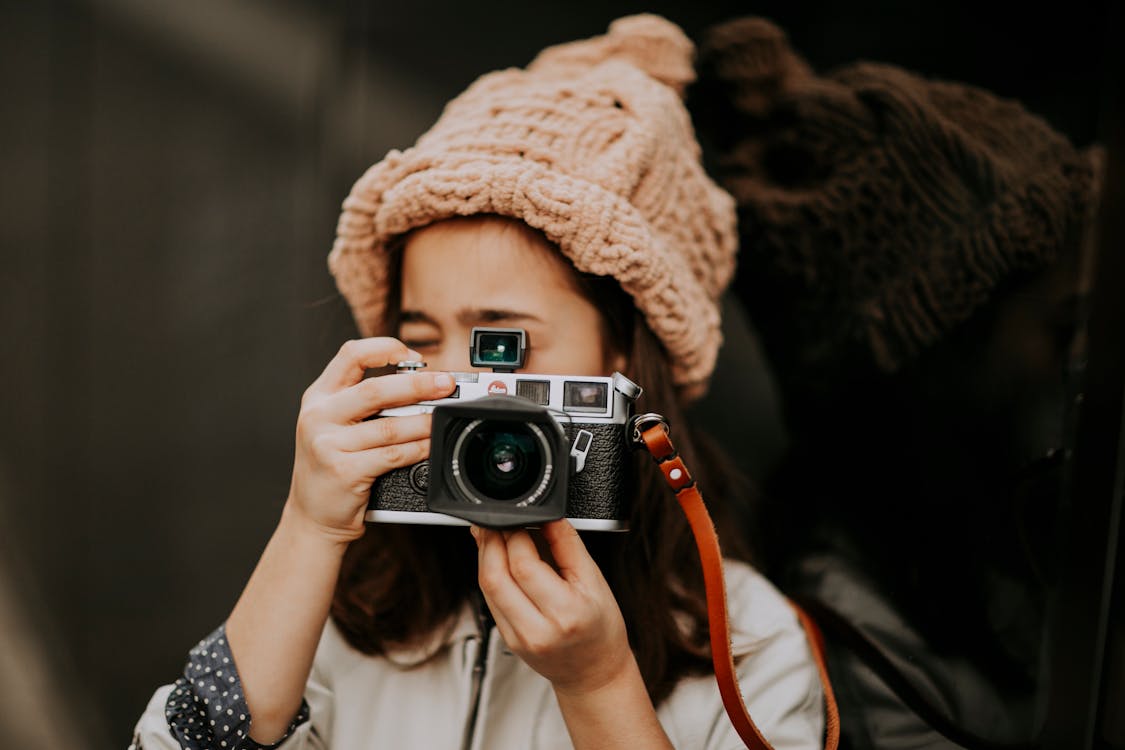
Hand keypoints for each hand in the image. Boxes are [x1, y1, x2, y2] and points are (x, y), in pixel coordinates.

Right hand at [286, 337, 455, 544]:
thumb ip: (362, 401)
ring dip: (424, 421)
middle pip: (375, 389)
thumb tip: (419, 383)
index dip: (386, 349)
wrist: (311, 516)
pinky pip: (392, 454)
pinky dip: (418, 449)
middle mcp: (318, 416)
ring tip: (443, 418)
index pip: (351, 355)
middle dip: (418, 384)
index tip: (414, 357)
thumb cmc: (331, 467)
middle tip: (445, 384)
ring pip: (389, 426)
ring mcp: (328, 445)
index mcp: (318, 396)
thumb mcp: (332, 424)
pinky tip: (431, 445)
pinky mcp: (344, 471)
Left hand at [471, 520, 633, 695]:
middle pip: (495, 576)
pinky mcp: (506, 637)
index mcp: (564, 614)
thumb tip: (548, 517)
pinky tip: (498, 558)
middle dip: (492, 541)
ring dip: (486, 554)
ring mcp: (516, 637)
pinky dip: (490, 573)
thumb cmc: (601, 629)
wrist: (594, 671)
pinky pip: (489, 598)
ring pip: (486, 586)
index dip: (516, 535)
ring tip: (495, 534)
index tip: (522, 518)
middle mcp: (536, 630)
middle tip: (500, 521)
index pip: (524, 566)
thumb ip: (568, 545)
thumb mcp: (595, 581)